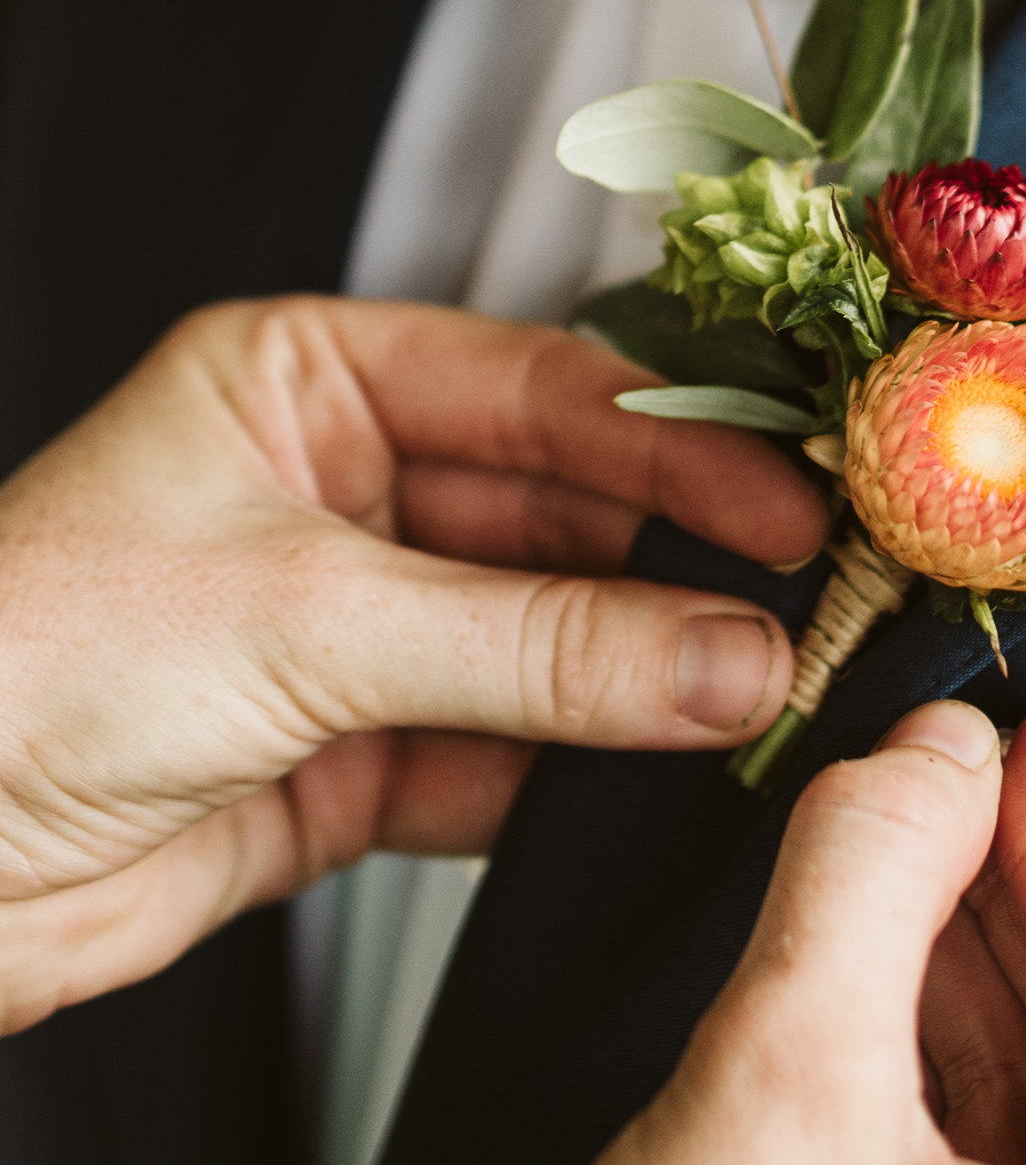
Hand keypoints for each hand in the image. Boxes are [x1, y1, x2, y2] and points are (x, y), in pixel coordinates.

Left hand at [0, 296, 826, 1033]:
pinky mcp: (347, 763)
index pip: (542, 391)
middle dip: (682, 571)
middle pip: (561, 518)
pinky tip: (665, 780)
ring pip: (547, 644)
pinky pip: (505, 757)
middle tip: (807, 614)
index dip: (680, 447)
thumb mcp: (310, 621)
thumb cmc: (18, 664)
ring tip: (762, 705)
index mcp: (304, 385)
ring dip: (646, 682)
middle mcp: (334, 495)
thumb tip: (731, 659)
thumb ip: (542, 647)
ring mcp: (347, 632)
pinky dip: (582, 777)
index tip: (795, 507)